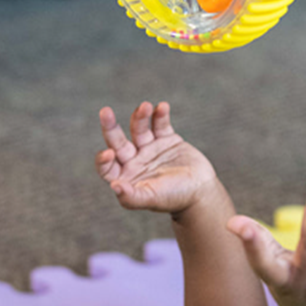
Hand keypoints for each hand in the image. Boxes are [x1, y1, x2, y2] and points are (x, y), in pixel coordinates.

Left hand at [96, 102, 218, 213]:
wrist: (201, 191)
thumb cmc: (174, 198)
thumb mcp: (151, 199)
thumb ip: (132, 197)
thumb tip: (115, 186)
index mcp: (126, 177)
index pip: (107, 167)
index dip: (103, 160)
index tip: (109, 153)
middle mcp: (134, 161)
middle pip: (117, 142)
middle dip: (110, 127)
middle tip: (105, 111)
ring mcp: (150, 148)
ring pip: (139, 128)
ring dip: (139, 116)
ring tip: (145, 106)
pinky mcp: (166, 139)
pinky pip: (160, 123)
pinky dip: (160, 115)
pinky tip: (162, 107)